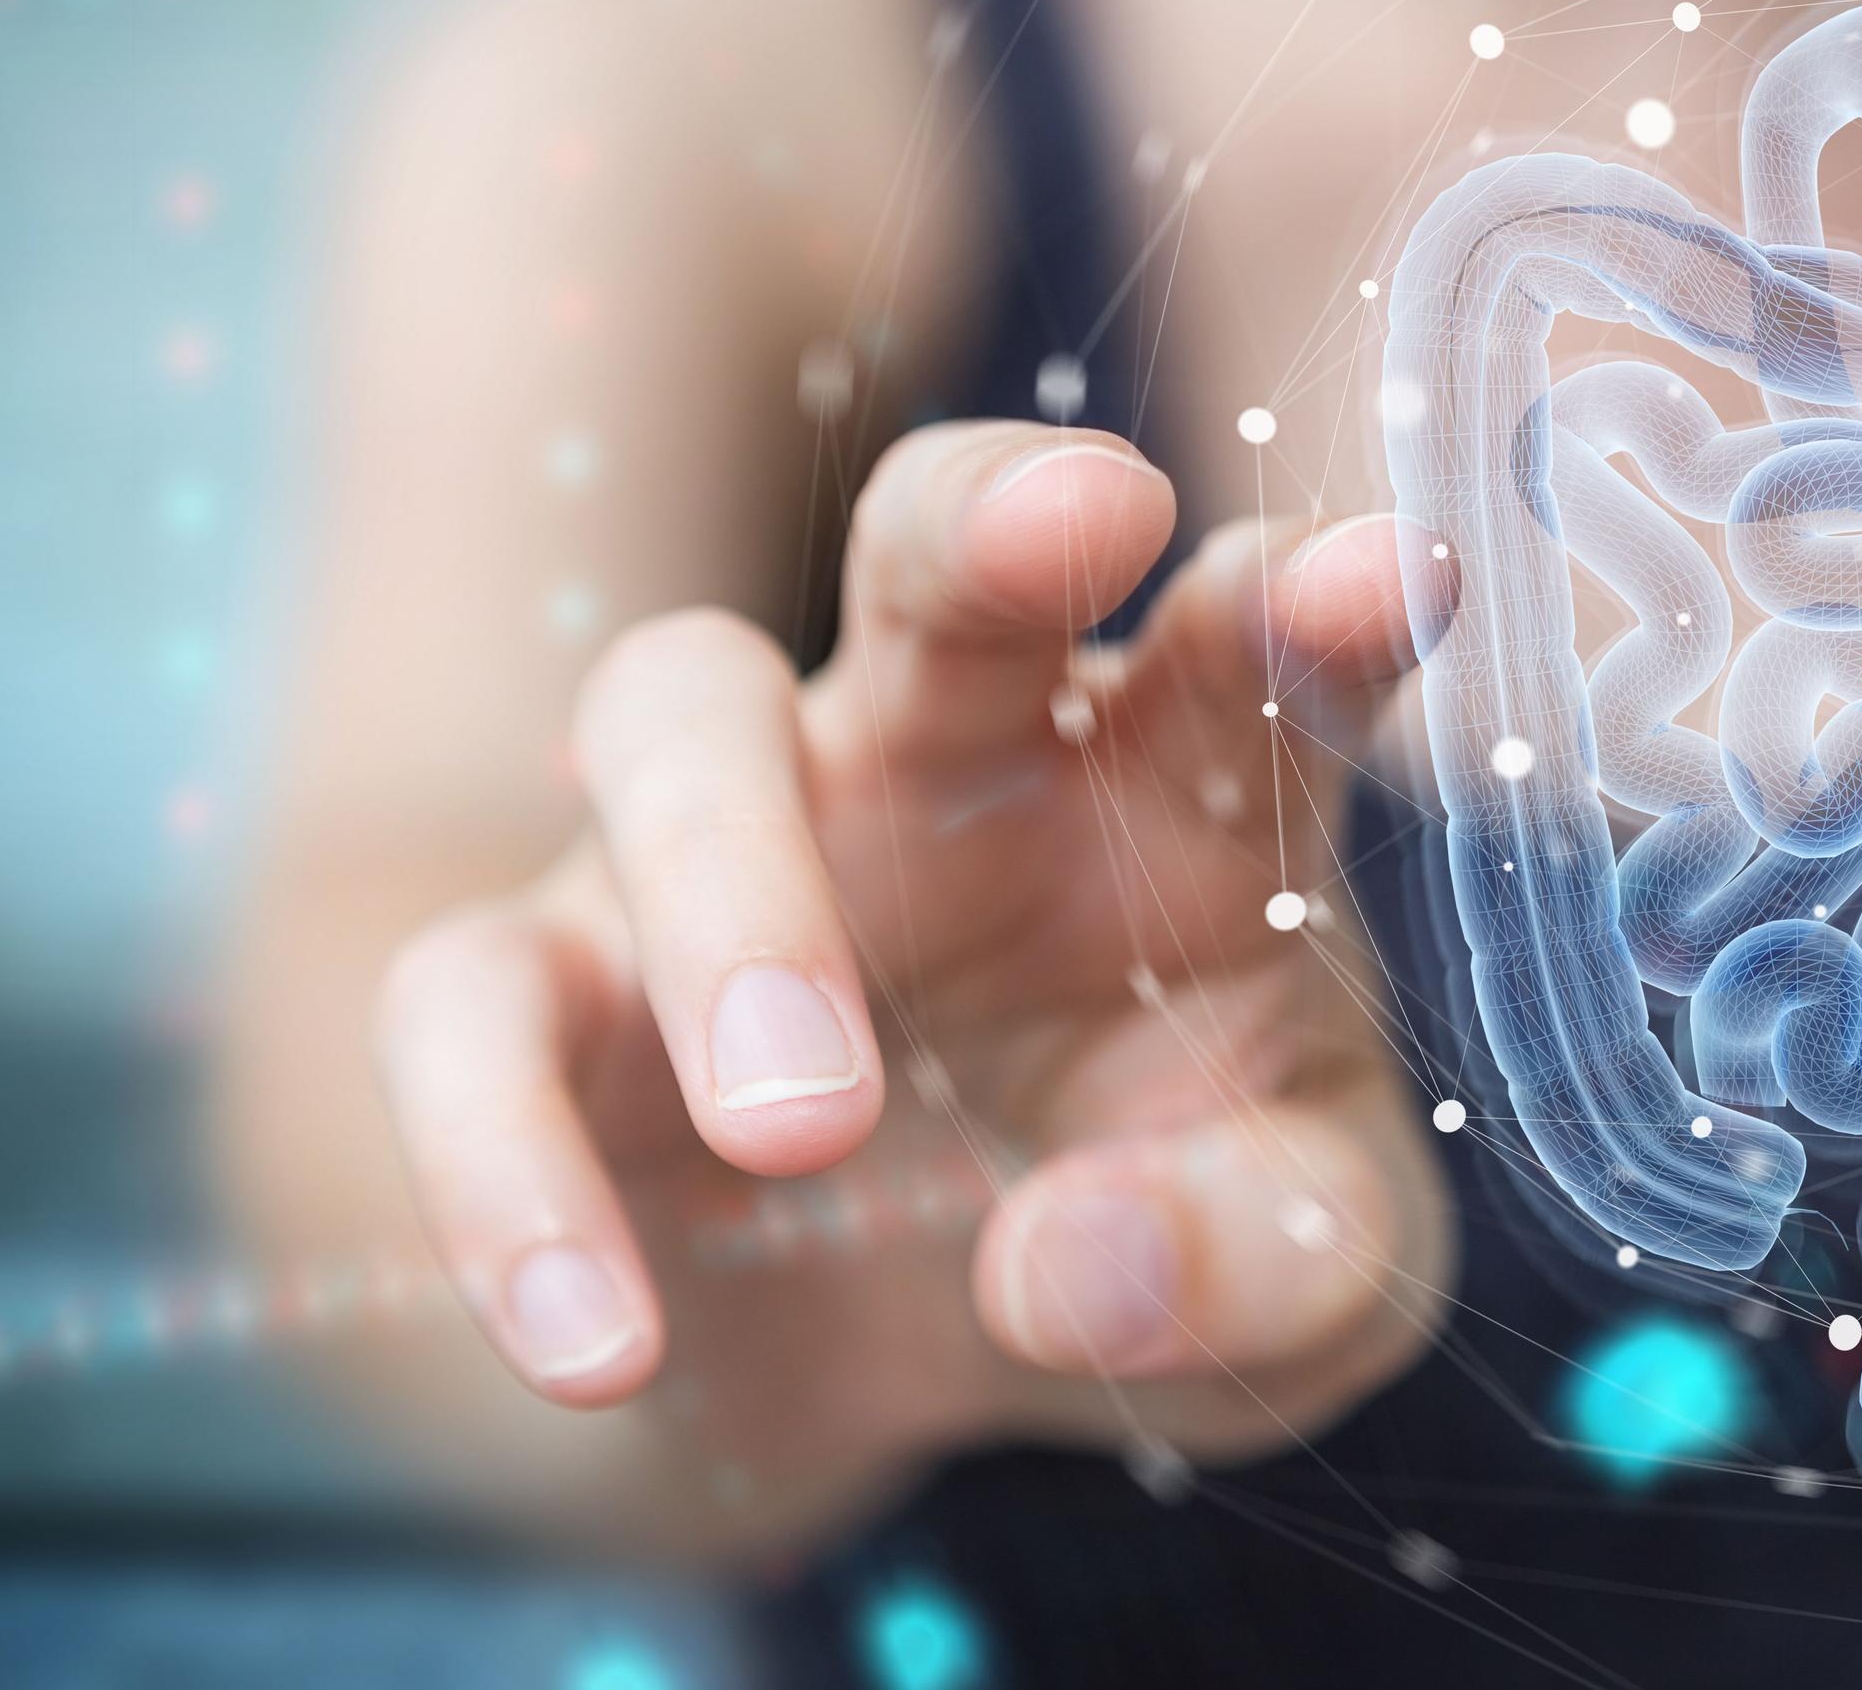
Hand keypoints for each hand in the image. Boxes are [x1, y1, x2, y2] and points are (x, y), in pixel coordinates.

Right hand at [368, 420, 1449, 1478]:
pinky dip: (503, 1168)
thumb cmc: (1153, 1225)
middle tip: (1075, 515)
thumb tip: (1074, 1265)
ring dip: (733, 891)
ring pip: (676, 714)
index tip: (1396, 577)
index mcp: (1182, 779)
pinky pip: (465, 1005)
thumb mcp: (1296, 1274)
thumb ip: (1271, 1258)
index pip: (1258, 649)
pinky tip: (599, 1350)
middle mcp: (956, 755)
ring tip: (804, 1126)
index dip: (1320, 604)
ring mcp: (731, 842)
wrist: (896, 1354)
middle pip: (943, 544)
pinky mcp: (543, 990)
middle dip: (995, 508)